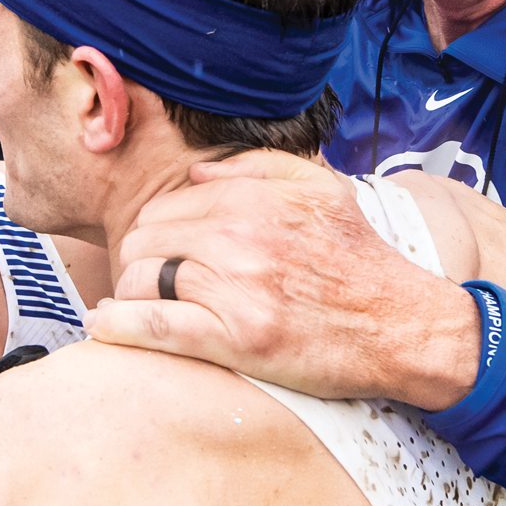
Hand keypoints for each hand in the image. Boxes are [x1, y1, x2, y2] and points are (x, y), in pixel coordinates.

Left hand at [86, 152, 479, 407]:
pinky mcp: (237, 337)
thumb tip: (196, 174)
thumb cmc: (359, 260)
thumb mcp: (322, 189)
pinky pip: (154, 327)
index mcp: (253, 199)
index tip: (163, 255)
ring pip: (140, 280)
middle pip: (142, 242)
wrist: (401, 325)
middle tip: (152, 285)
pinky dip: (118, 328)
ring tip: (142, 309)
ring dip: (131, 296)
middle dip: (138, 263)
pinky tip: (104, 328)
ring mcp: (237, 287)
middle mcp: (240, 237)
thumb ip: (258, 168)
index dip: (155, 234)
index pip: (164, 208)